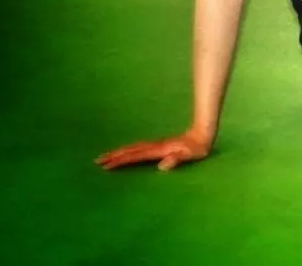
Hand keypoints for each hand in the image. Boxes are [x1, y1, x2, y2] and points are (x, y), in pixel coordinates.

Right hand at [94, 128, 211, 171]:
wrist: (203, 134)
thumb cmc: (198, 148)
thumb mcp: (190, 155)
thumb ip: (177, 159)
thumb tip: (163, 166)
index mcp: (159, 150)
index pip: (136, 156)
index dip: (121, 160)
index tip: (107, 164)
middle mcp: (155, 147)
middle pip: (131, 151)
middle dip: (114, 156)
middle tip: (98, 161)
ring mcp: (157, 146)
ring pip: (134, 149)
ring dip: (120, 152)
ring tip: (106, 157)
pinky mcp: (160, 147)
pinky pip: (140, 149)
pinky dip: (129, 151)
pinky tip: (126, 153)